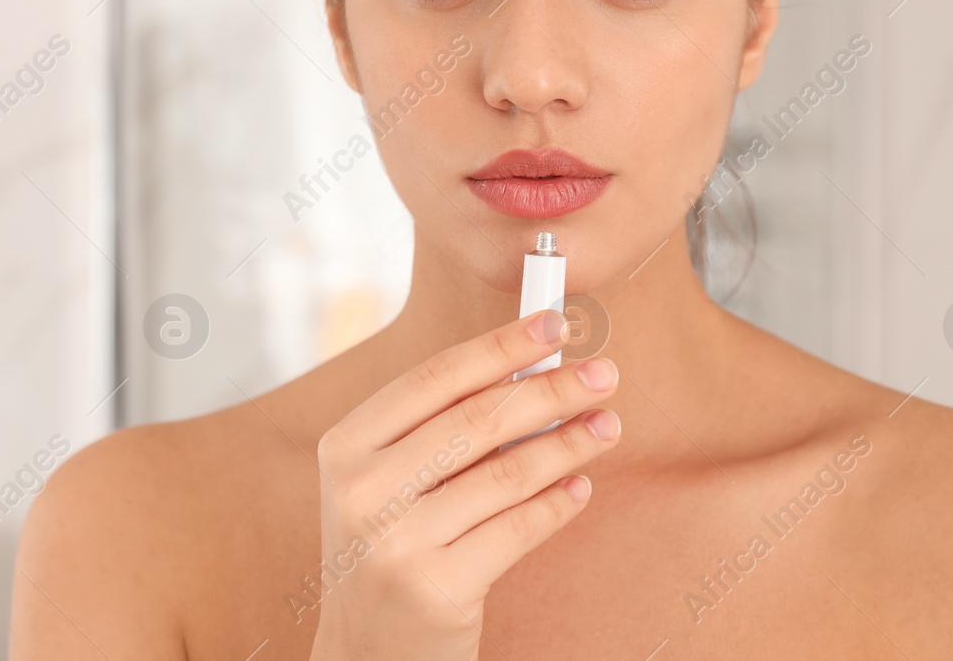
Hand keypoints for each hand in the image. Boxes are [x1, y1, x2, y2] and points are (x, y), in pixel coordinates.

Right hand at [306, 310, 621, 659]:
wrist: (365, 655)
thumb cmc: (390, 550)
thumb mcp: (389, 484)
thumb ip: (442, 429)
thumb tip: (532, 368)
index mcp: (345, 446)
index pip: (435, 378)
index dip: (500, 345)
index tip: (554, 324)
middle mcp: (362, 491)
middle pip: (476, 418)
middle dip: (549, 389)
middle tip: (603, 374)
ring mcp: (395, 543)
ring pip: (505, 473)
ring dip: (568, 443)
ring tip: (607, 426)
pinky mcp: (435, 589)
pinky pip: (516, 530)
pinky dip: (557, 504)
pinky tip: (580, 488)